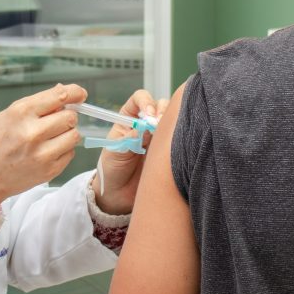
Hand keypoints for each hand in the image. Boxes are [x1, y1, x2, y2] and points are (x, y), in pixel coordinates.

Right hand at [0, 83, 87, 203]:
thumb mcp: (8, 115)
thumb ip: (36, 104)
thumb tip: (62, 91)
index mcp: (21, 113)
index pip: (60, 96)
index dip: (75, 93)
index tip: (80, 94)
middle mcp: (33, 132)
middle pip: (70, 117)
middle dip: (66, 117)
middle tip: (56, 122)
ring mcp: (42, 153)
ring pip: (74, 135)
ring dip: (67, 134)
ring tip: (52, 137)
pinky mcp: (49, 171)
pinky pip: (70, 153)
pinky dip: (63, 150)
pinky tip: (48, 151)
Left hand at [91, 89, 169, 214]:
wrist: (119, 195)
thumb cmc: (112, 169)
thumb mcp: (115, 151)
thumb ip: (129, 138)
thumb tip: (143, 127)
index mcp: (129, 117)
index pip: (140, 98)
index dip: (146, 101)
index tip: (148, 114)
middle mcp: (146, 123)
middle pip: (161, 105)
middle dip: (163, 111)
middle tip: (160, 125)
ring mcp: (160, 136)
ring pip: (174, 119)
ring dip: (174, 123)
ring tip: (169, 137)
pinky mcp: (169, 150)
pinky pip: (179, 138)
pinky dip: (181, 138)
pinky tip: (177, 146)